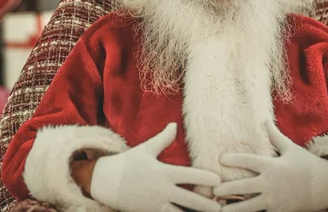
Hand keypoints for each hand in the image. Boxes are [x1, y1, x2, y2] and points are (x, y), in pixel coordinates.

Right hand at [90, 123, 220, 211]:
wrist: (105, 183)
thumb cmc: (127, 163)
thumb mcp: (146, 149)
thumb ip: (163, 139)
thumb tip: (174, 124)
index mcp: (163, 173)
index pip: (189, 176)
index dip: (205, 178)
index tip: (219, 180)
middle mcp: (161, 190)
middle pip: (190, 201)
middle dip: (207, 205)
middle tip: (222, 207)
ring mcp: (156, 205)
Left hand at [213, 121, 327, 211]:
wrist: (327, 187)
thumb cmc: (307, 165)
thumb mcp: (291, 149)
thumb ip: (275, 136)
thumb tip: (265, 120)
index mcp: (273, 166)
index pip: (249, 161)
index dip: (234, 160)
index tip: (220, 159)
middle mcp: (271, 183)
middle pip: (245, 186)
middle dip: (228, 188)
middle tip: (213, 189)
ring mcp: (275, 200)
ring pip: (250, 206)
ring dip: (234, 208)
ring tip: (218, 210)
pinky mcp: (279, 211)